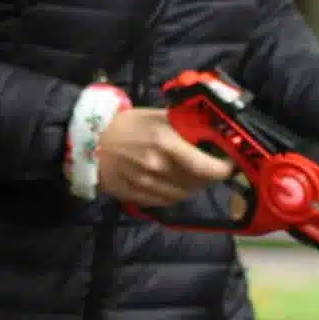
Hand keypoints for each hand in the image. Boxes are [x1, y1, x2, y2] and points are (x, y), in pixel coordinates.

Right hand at [96, 106, 234, 207]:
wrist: (90, 142)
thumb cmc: (127, 124)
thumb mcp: (158, 116)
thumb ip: (186, 126)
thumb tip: (215, 133)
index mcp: (167, 143)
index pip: (208, 167)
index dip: (224, 169)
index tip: (228, 164)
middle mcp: (158, 167)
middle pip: (198, 183)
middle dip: (208, 176)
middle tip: (209, 167)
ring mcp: (146, 185)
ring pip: (184, 195)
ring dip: (192, 187)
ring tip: (189, 175)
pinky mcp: (136, 197)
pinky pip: (166, 202)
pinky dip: (175, 194)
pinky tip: (171, 182)